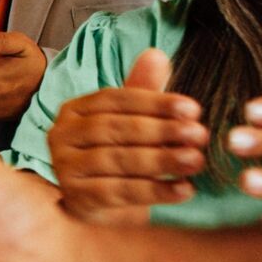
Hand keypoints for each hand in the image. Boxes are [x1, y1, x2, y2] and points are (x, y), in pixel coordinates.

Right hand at [49, 48, 204, 222]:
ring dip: (161, 160)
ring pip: (116, 160)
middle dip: (160, 131)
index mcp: (74, 110)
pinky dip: (154, 191)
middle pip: (114, 129)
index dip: (154, 102)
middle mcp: (62, 135)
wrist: (100, 207)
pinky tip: (184, 190)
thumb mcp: (130, 123)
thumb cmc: (117, 158)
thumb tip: (156, 54)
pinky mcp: (76, 198)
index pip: (114, 99)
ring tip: (195, 160)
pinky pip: (117, 192)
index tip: (193, 109)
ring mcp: (65, 168)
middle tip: (199, 135)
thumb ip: (143, 92)